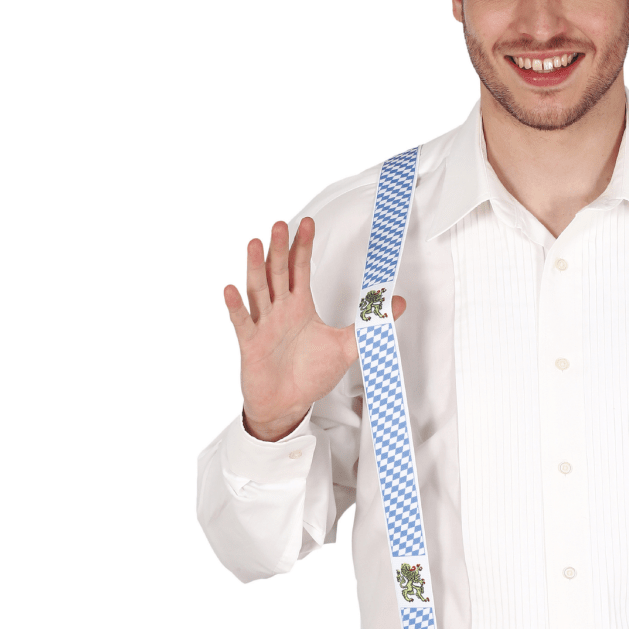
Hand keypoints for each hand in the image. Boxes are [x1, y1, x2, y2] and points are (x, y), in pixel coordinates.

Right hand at [223, 218, 406, 440]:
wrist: (287, 404)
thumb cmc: (309, 374)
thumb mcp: (346, 346)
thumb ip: (369, 324)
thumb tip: (397, 304)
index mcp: (300, 306)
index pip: (300, 268)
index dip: (302, 246)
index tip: (307, 224)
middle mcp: (280, 310)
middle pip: (278, 272)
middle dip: (279, 248)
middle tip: (281, 224)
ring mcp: (264, 325)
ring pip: (258, 290)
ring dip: (255, 267)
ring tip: (255, 243)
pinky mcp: (251, 344)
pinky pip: (242, 322)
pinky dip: (236, 306)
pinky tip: (230, 289)